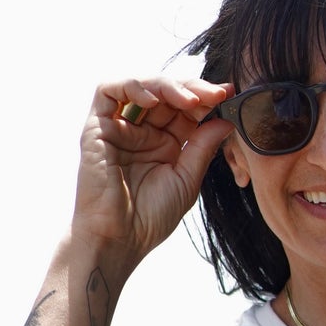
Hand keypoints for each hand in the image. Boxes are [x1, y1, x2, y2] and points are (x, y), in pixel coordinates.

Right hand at [74, 73, 233, 265]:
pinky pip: (108, 91)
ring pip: (142, 85)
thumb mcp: (187, 180)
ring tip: (190, 100)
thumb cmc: (150, 219)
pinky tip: (152, 99)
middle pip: (167, 93)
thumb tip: (226, 119)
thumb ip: (203, 148)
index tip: (229, 95)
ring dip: (168, 85)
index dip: (207, 99)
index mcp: (165, 144)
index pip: (186, 109)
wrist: (118, 240)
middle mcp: (142, 131)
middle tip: (216, 94)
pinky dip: (132, 86)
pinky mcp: (97, 127)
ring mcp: (120, 127)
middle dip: (193, 88)